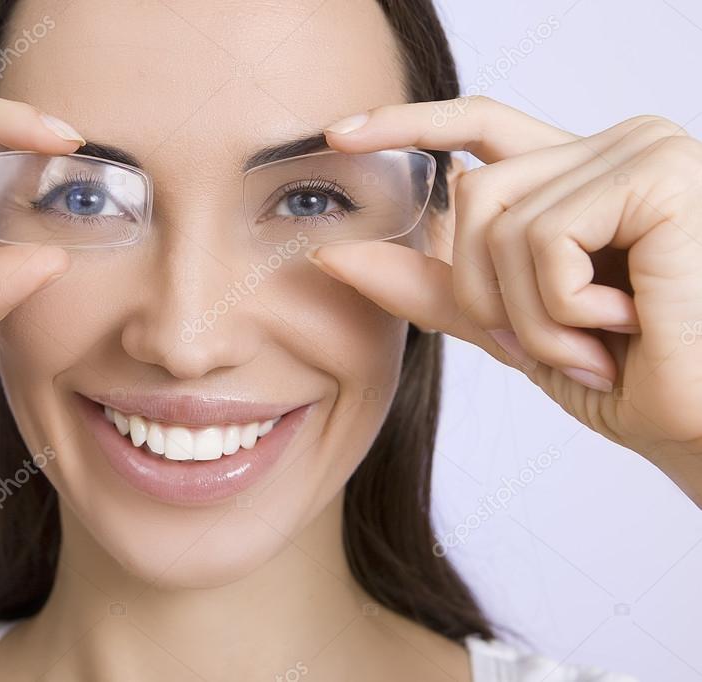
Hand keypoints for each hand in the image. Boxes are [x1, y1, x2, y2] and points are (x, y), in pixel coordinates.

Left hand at [313, 96, 701, 505]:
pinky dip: (563, 308)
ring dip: (530, 315)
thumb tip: (333, 254)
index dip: (407, 124)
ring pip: (500, 218)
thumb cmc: (631, 379)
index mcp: (583, 177)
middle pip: (474, 190)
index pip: (479, 125)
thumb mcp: (512, 326)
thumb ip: (434, 285)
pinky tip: (628, 325)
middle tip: (552, 346)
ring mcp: (643, 153)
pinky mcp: (660, 176)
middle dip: (486, 291)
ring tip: (597, 347)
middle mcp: (616, 149)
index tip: (338, 137)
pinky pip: (544, 237)